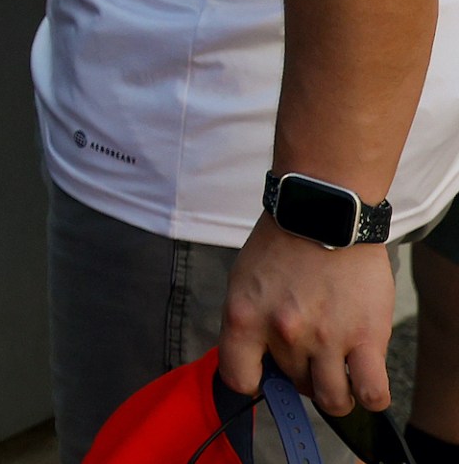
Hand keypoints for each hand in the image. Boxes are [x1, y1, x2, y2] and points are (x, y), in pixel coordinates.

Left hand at [219, 218, 396, 414]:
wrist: (323, 212)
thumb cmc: (282, 245)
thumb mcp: (244, 282)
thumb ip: (247, 325)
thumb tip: (257, 363)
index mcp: (244, 318)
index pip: (238, 379)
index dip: (253, 381)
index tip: (264, 375)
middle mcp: (283, 334)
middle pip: (293, 384)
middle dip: (302, 373)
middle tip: (310, 351)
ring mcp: (327, 338)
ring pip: (333, 399)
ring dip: (337, 392)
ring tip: (340, 373)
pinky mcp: (367, 337)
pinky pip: (373, 392)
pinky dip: (371, 396)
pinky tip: (366, 381)